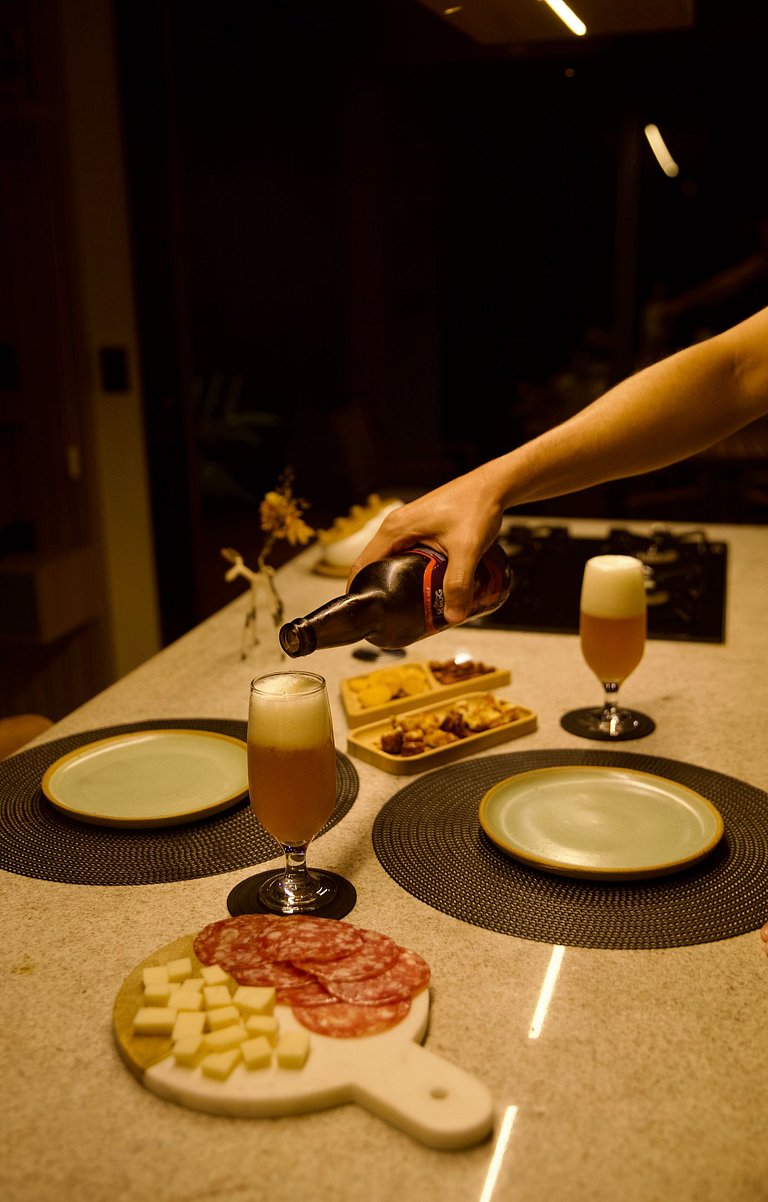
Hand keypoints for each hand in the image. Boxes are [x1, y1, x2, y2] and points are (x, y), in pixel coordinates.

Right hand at [347, 466, 505, 623]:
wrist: (493, 486)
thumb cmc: (477, 507)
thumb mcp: (467, 549)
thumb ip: (459, 583)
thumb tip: (452, 616)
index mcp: (394, 529)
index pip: (362, 566)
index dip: (359, 592)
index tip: (367, 616)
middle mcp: (395, 526)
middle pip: (374, 565)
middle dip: (379, 591)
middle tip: (391, 618)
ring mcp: (407, 526)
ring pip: (390, 560)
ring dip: (395, 582)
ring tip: (407, 608)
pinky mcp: (420, 528)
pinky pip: (404, 553)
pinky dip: (408, 571)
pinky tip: (424, 586)